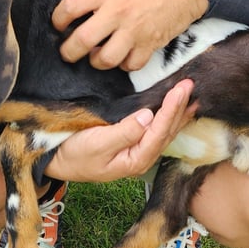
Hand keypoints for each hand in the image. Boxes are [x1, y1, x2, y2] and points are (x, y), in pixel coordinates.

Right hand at [44, 80, 195, 181]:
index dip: (172, 109)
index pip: (160, 131)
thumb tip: (148, 116)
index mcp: (135, 159)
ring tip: (191, 96)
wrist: (57, 162)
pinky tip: (175, 109)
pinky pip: (156, 129)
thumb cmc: (75, 154)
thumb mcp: (97, 143)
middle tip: (191, 85)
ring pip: (165, 130)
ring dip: (178, 112)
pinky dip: (168, 116)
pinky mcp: (133, 144)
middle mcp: (142, 157)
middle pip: (167, 130)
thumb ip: (124, 132)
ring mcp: (138, 152)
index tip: (181, 90)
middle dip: (180, 107)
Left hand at [52, 0, 207, 70]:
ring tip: (96, 55)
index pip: (69, 8)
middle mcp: (117, 13)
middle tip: (68, 52)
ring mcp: (134, 31)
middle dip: (68, 51)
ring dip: (96, 61)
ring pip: (104, 60)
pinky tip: (122, 56)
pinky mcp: (150, 45)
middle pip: (81, 41)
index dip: (57, 19)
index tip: (59, 25)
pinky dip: (123, 64)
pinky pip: (130, 65)